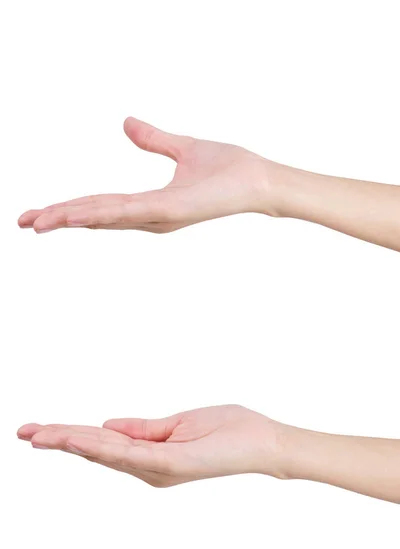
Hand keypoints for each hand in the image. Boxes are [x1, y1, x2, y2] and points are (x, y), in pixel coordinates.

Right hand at [17, 405, 287, 485]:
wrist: (264, 443)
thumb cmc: (227, 431)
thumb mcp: (176, 425)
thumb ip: (141, 428)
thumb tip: (105, 424)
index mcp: (150, 454)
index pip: (102, 442)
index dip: (70, 435)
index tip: (40, 429)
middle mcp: (149, 466)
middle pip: (96, 449)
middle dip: (59, 439)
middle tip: (23, 431)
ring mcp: (159, 466)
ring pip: (106, 451)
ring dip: (71, 440)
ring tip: (39, 433)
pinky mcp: (173, 461)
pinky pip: (132, 451)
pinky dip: (103, 444)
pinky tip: (80, 437)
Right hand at [18, 117, 281, 233]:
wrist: (260, 179)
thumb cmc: (229, 169)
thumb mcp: (182, 149)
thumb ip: (154, 140)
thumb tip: (126, 123)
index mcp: (149, 204)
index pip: (99, 204)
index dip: (68, 208)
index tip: (39, 214)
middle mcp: (150, 216)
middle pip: (95, 215)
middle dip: (58, 219)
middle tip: (24, 223)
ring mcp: (160, 216)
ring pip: (106, 216)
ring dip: (70, 218)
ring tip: (38, 222)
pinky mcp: (173, 211)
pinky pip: (131, 211)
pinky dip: (102, 213)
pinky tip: (77, 214)